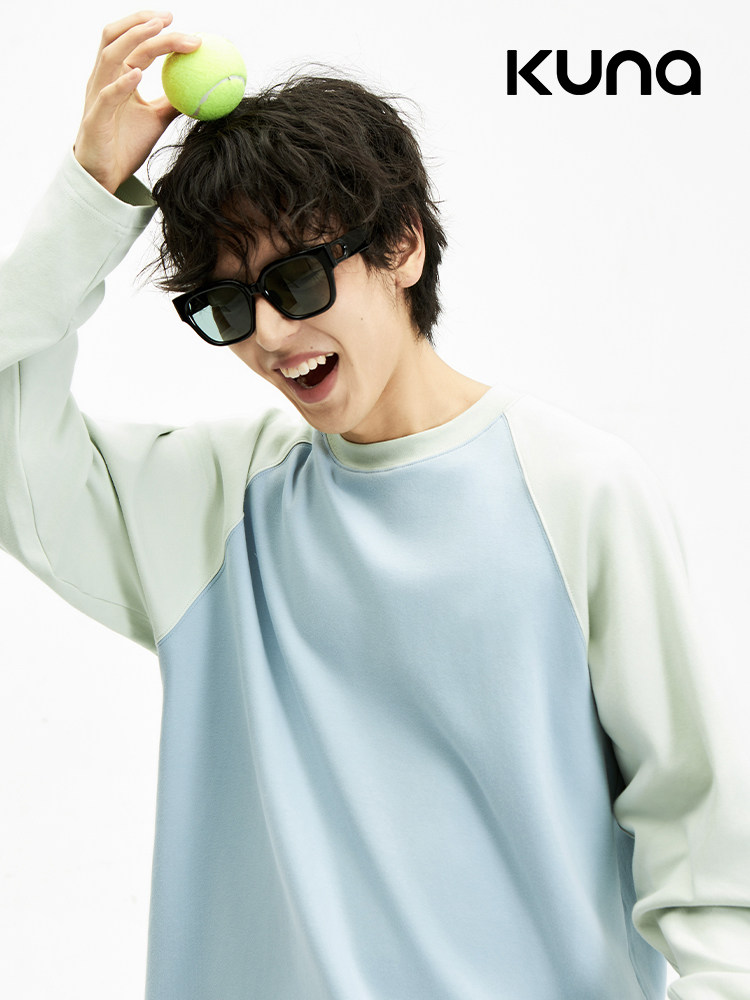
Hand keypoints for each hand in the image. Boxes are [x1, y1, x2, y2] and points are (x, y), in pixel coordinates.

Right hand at [73, 10, 200, 194]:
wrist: (106, 176)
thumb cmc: (127, 144)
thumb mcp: (157, 119)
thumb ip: (174, 101)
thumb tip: (202, 89)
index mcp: (117, 77)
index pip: (131, 41)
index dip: (147, 24)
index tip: (172, 18)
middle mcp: (104, 79)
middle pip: (119, 39)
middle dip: (142, 23)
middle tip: (170, 18)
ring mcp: (97, 96)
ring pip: (111, 58)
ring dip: (134, 40)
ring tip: (158, 31)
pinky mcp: (96, 118)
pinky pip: (107, 96)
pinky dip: (121, 83)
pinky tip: (139, 74)